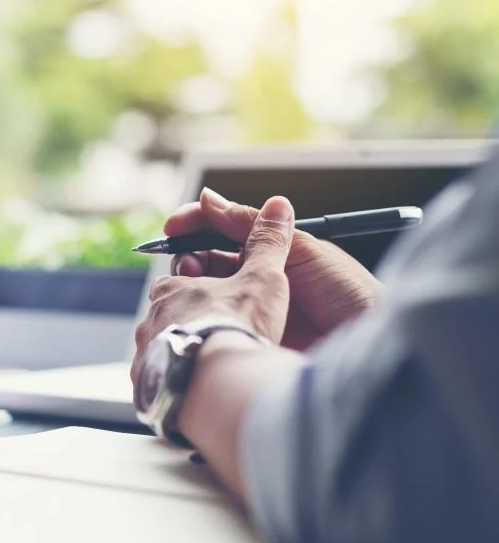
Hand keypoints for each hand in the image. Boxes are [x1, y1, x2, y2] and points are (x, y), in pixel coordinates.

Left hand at [131, 197, 294, 409]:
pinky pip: (162, 381)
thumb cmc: (238, 325)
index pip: (182, 275)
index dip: (204, 279)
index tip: (225, 290)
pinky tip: (200, 388)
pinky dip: (179, 381)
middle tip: (224, 328)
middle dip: (195, 317)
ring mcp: (145, 355)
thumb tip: (279, 207)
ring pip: (166, 347)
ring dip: (186, 350)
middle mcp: (150, 321)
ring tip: (215, 363)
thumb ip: (268, 243)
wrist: (218, 383)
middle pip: (173, 313)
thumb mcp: (263, 277)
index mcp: (170, 289)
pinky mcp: (148, 387)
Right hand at [164, 188, 380, 349]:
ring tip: (191, 287)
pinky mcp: (252, 337)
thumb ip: (252, 226)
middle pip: (209, 261)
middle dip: (189, 257)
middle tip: (183, 263)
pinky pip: (220, 323)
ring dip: (193, 285)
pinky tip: (196, 314)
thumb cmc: (347, 292)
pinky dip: (202, 316)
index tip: (172, 228)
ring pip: (209, 291)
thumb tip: (210, 199)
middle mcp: (260, 278)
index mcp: (274, 252)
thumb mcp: (300, 247)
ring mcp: (254, 309)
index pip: (224, 231)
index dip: (197, 225)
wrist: (370, 342)